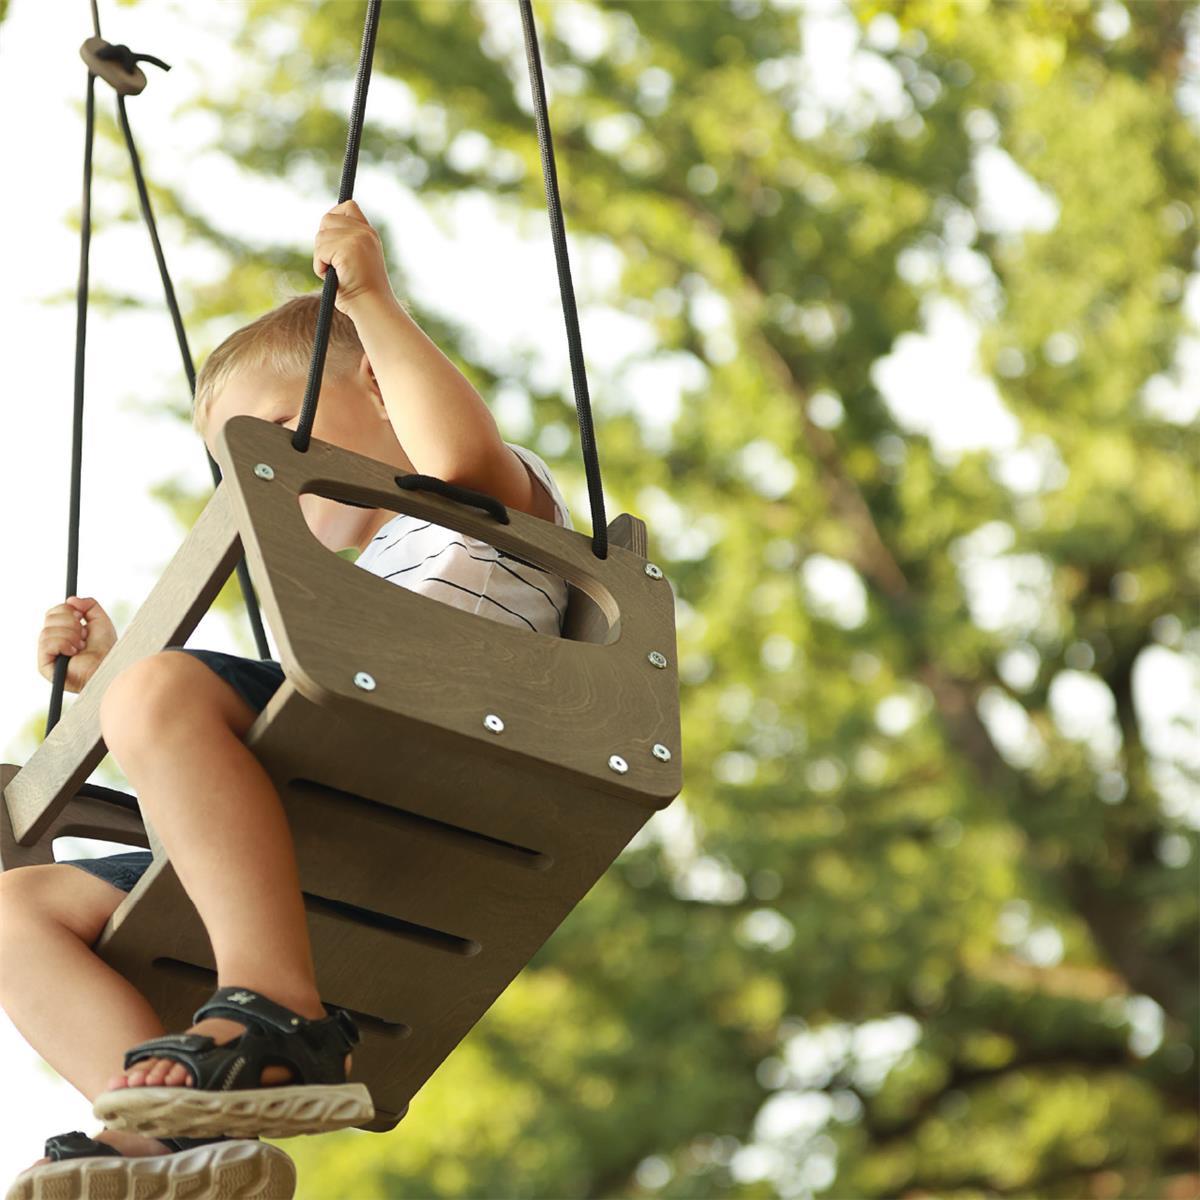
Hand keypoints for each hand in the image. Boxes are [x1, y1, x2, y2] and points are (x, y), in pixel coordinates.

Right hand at [37, 596, 118, 693]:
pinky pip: (46, 644)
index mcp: (63, 631)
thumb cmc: (106, 649)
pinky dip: (63, 644)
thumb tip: (71, 599)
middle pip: (49, 618)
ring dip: (70, 635)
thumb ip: (90, 605)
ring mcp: (47, 653)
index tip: (80, 616)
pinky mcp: (44, 665)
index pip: (53, 612)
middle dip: (71, 623)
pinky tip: (74, 652)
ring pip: (48, 630)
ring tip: (81, 646)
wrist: (108, 667)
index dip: (66, 610)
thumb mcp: (101, 621)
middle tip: (84, 634)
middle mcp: (53, 641)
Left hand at [313, 199, 393, 314]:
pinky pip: (320, 252)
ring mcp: (356, 239)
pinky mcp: (346, 249)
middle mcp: (364, 232)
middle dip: (323, 241)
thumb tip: (324, 230)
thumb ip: (346, 242)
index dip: (334, 217)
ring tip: (337, 274)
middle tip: (333, 262)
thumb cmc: (362, 292)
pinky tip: (335, 278)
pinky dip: (320, 268)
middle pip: (327, 219)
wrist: (372, 308)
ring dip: (322, 258)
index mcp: (369, 234)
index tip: (331, 238)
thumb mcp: (357, 261)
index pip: (348, 206)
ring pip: (320, 237)